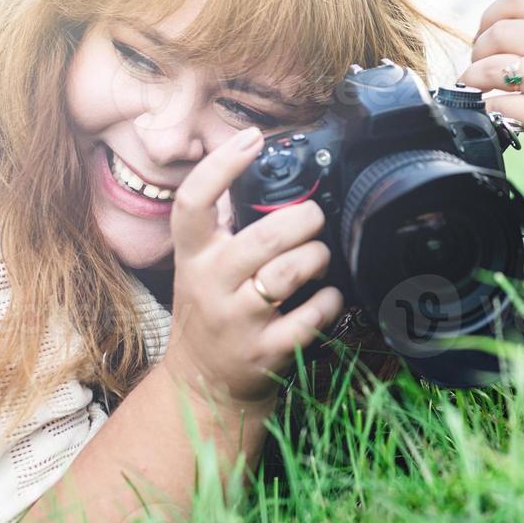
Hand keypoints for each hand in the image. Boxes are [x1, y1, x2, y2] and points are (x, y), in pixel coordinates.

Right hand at [158, 126, 343, 407]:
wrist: (202, 384)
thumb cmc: (211, 310)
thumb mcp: (201, 265)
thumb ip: (224, 224)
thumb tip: (259, 165)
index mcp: (193, 255)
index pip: (194, 202)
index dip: (221, 166)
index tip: (251, 138)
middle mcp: (209, 285)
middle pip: (263, 237)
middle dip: (304, 220)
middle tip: (314, 218)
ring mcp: (237, 322)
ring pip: (290, 272)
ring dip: (317, 256)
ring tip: (319, 256)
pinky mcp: (265, 353)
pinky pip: (310, 317)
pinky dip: (330, 301)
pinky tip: (328, 296)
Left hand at [457, 0, 523, 196]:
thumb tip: (499, 13)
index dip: (490, 15)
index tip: (484, 36)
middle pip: (502, 31)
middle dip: (479, 50)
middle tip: (480, 68)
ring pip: (494, 67)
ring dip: (474, 78)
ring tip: (477, 87)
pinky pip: (497, 103)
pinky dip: (484, 107)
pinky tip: (491, 111)